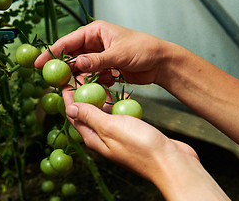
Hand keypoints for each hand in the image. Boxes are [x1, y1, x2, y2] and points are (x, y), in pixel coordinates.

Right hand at [35, 20, 168, 84]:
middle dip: (65, 69)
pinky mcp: (106, 69)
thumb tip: (76, 64)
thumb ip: (97, 60)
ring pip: (82, 69)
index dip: (52, 52)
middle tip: (54, 81)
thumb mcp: (119, 54)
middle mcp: (95, 43)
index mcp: (96, 31)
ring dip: (81, 79)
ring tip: (81, 88)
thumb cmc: (143, 50)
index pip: (69, 41)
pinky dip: (94, 84)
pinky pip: (93, 77)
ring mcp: (100, 57)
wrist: (161, 63)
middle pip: (72, 56)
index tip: (39, 63)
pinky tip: (101, 87)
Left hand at [62, 86, 197, 179]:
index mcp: (93, 138)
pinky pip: (118, 116)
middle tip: (83, 77)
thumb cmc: (140, 145)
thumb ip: (90, 116)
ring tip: (98, 81)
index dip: (69, 98)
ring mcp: (117, 136)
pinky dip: (116, 104)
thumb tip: (70, 108)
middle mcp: (102, 138)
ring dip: (99, 98)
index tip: (67, 81)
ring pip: (103, 114)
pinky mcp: (130, 133)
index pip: (74, 116)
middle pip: (87, 114)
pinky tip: (119, 95)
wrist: (171, 162)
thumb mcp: (110, 127)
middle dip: (83, 95)